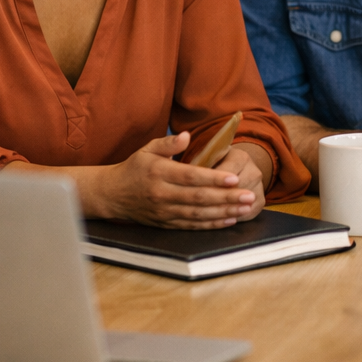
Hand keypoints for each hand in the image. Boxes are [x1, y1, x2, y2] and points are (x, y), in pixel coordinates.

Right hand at [93, 132, 261, 229]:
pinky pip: (192, 225)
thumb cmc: (135, 168)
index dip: (213, 178)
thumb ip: (169, 143)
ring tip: (245, 209)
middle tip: (249, 196)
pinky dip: (211, 224)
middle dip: (226, 198)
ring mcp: (164, 211)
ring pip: (198, 214)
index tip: (234, 178)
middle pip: (199, 198)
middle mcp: (162, 194)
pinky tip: (229, 220)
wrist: (112, 194)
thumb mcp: (147, 149)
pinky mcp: (166, 223)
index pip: (191, 176)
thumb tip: (186, 135)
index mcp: (159, 173)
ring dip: (223, 212)